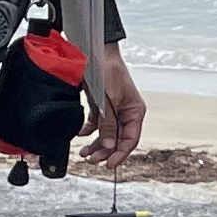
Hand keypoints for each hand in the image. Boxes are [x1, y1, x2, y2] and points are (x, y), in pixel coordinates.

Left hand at [84, 41, 145, 173]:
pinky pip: (97, 124)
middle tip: (92, 160)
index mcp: (135, 111)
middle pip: (117, 139)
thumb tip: (107, 147)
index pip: (130, 140)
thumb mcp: (108, 101)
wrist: (95, 51)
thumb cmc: (107, 71)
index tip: (109, 165)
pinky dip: (89, 131)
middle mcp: (126, 112)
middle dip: (104, 151)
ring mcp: (113, 110)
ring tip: (85, 153)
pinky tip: (81, 135)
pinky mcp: (101, 105)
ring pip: (106, 134)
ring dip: (96, 145)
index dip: (120, 154)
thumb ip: (108, 125)